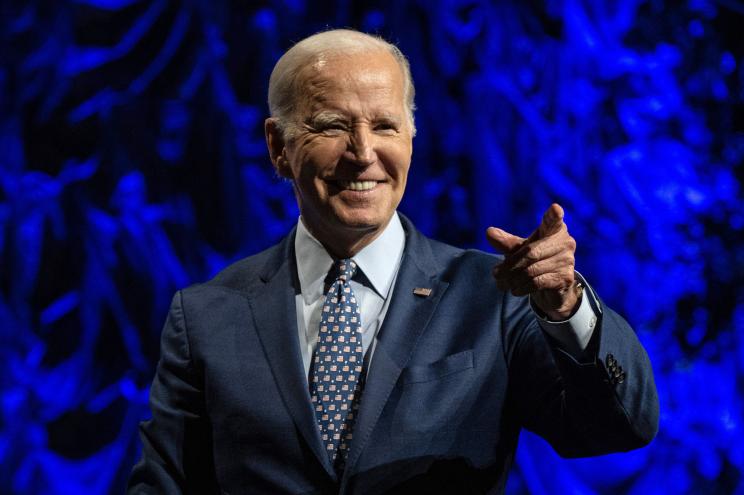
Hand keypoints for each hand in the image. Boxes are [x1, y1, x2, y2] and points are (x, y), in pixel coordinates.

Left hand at [486, 203, 578, 319]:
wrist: (552, 287)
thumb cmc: (535, 261)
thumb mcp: (519, 249)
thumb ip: (506, 242)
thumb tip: (489, 232)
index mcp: (554, 230)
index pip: (553, 221)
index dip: (554, 215)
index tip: (555, 209)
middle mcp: (565, 243)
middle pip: (530, 253)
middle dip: (510, 265)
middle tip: (495, 273)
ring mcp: (567, 261)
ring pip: (532, 270)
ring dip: (512, 278)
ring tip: (501, 283)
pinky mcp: (565, 279)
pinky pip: (537, 282)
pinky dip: (522, 287)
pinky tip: (515, 290)